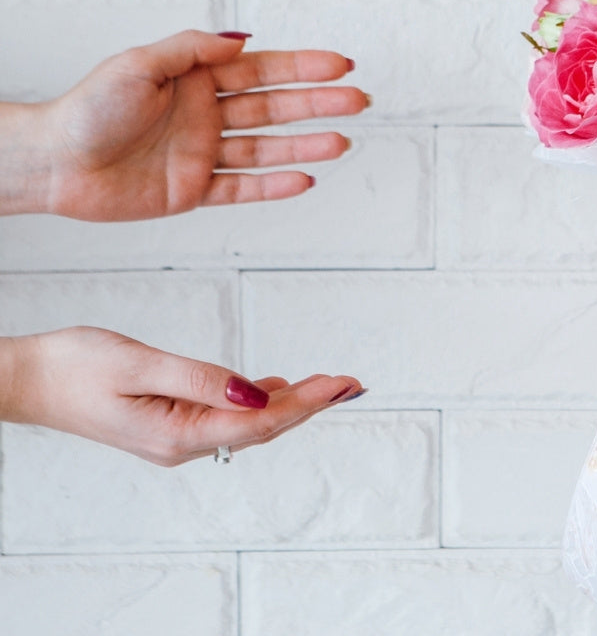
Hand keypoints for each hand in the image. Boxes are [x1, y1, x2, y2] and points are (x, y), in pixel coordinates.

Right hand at [1, 327, 362, 465]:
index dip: (306, 402)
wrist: (24, 381)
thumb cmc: (74, 367)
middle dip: (310, 405)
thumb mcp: (140, 363)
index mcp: (178, 433)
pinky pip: (224, 417)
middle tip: (352, 384)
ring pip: (246, 423)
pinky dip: (256, 401)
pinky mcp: (168, 424)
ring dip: (289, 404)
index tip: (342, 384)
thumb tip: (255, 393)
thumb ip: (200, 379)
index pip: (260, 421)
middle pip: (262, 427)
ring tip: (330, 385)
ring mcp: (175, 437)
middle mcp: (182, 444)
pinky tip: (276, 387)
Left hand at [26, 30, 367, 220]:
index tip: (341, 64)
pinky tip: (305, 179)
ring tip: (341, 142)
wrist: (55, 162)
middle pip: (274, 109)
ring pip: (266, 149)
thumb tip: (243, 40)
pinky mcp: (195, 190)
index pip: (262, 71)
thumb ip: (192, 51)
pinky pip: (242, 189)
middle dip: (318, 104)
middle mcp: (205, 116)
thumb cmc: (87, 109)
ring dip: (304, 146)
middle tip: (358, 101)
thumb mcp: (139, 64)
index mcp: (195, 81)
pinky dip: (273, 186)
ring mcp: (204, 154)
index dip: (303, 67)